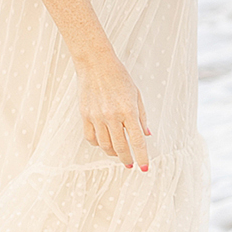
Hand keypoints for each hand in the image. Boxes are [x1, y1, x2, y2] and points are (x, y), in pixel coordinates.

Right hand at [80, 57, 153, 171]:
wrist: (96, 65)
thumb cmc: (120, 78)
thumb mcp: (137, 95)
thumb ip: (142, 117)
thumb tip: (147, 135)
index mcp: (128, 111)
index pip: (137, 141)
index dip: (142, 156)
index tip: (144, 167)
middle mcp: (112, 116)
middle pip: (120, 147)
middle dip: (127, 159)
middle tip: (130, 164)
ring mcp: (96, 117)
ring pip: (104, 145)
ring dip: (113, 153)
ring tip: (118, 153)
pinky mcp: (85, 115)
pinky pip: (90, 137)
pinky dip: (98, 144)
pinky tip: (104, 143)